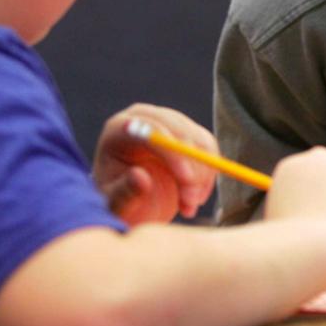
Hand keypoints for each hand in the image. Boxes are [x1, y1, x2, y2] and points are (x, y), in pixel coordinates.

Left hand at [94, 104, 216, 225]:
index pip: (150, 129)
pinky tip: (195, 199)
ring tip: (188, 207)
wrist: (133, 204)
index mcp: (118, 130)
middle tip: (193, 200)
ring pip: (198, 141)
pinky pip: (208, 148)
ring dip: (201, 176)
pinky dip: (208, 175)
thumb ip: (124, 193)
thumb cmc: (118, 203)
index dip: (172, 152)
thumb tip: (139, 175)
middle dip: (192, 166)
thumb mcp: (116, 205)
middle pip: (179, 130)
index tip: (187, 180)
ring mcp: (169, 122)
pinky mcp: (188, 132)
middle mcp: (145, 118)